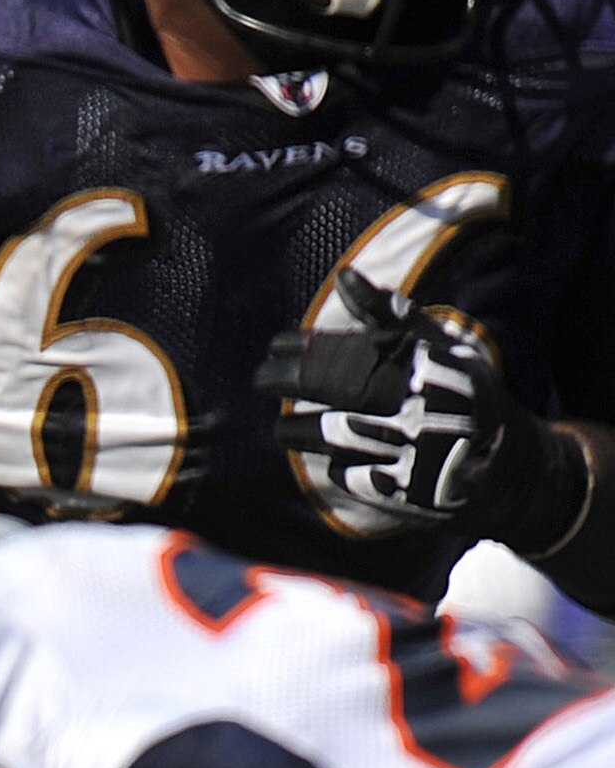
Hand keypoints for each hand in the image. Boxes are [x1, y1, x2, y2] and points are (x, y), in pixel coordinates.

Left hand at [265, 268, 586, 548]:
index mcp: (427, 366)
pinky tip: (327, 455)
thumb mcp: (441, 350)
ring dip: (295, 427)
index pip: (349, 349)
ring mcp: (408, 450)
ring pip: (329, 435)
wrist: (504, 466)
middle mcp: (418, 405)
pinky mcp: (399, 489)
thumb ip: (392, 316)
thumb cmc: (461, 395)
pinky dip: (330, 462)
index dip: (303, 348)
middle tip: (262, 379)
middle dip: (285, 381)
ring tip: (285, 424)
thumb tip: (346, 277)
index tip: (276, 346)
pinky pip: (343, 472)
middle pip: (333, 388)